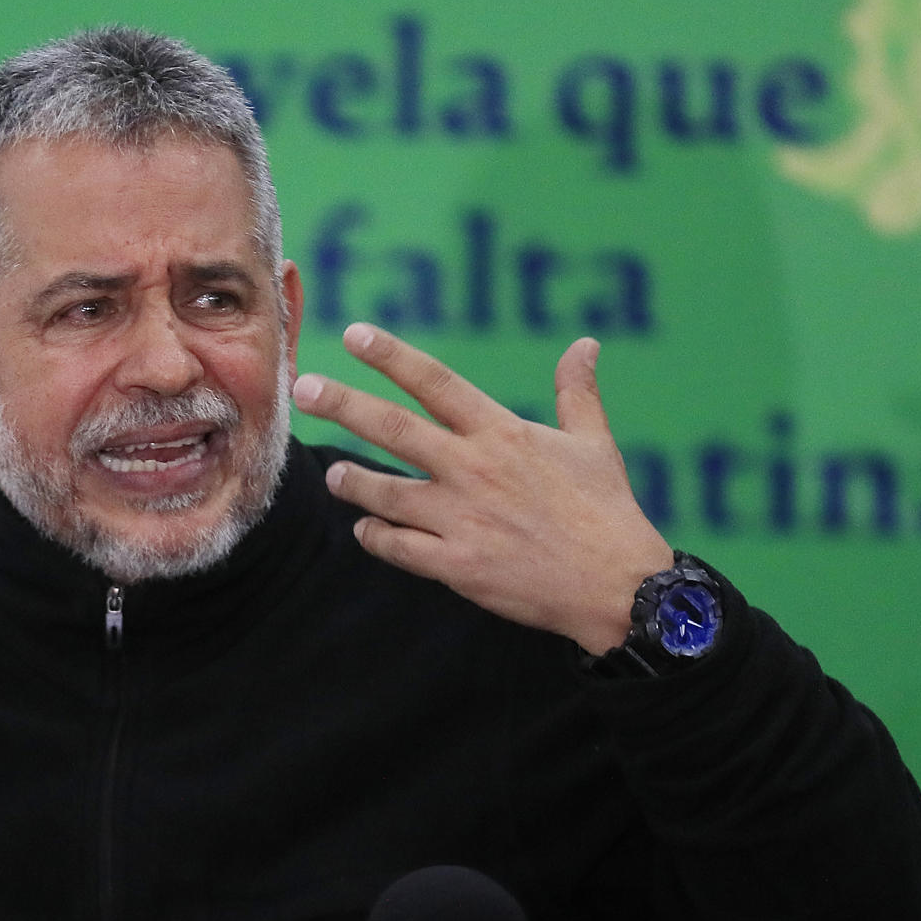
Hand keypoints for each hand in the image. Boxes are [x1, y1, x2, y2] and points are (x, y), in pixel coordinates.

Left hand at [291, 323, 672, 654]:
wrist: (617, 587)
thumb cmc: (608, 512)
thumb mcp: (595, 444)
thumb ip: (577, 393)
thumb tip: (585, 345)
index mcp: (503, 433)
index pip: (437, 382)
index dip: (392, 356)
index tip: (354, 334)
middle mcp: (473, 470)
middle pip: (393, 428)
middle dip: (343, 404)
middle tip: (303, 388)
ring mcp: (461, 519)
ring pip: (384, 493)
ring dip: (352, 481)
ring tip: (332, 473)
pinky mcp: (457, 566)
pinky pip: (399, 548)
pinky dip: (376, 538)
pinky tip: (366, 531)